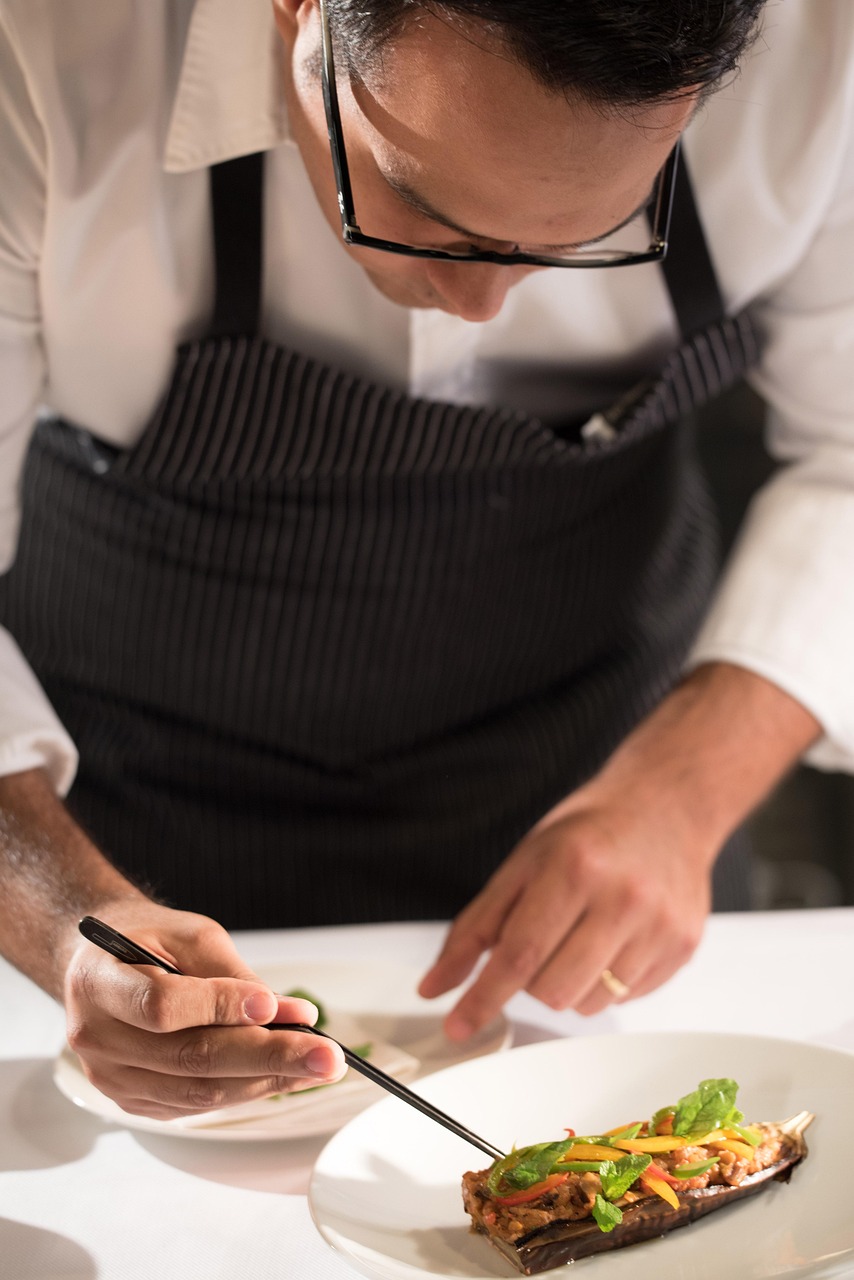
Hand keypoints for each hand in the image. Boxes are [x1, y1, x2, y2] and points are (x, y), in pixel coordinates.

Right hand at [64, 902, 345, 1118]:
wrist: (106, 965)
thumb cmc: (149, 941)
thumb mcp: (191, 936)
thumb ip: (232, 975)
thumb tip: (285, 1012)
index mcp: (99, 982)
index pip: (161, 1005)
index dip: (219, 1007)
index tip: (273, 1004)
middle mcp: (97, 1038)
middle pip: (189, 1058)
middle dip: (268, 1057)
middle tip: (327, 1054)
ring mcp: (112, 1078)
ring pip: (199, 1091)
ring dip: (267, 1081)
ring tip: (319, 1066)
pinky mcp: (134, 1101)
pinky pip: (196, 1104)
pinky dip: (246, 1090)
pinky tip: (285, 1076)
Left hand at [419, 777, 713, 1037]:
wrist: (667, 805)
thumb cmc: (589, 833)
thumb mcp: (523, 864)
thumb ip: (475, 927)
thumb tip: (436, 985)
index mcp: (574, 868)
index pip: (519, 954)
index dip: (484, 998)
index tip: (459, 1026)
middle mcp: (622, 898)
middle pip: (553, 989)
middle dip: (531, 980)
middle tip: (540, 940)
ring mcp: (659, 925)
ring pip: (589, 1003)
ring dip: (569, 984)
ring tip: (579, 935)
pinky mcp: (682, 947)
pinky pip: (626, 998)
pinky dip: (605, 981)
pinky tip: (612, 938)